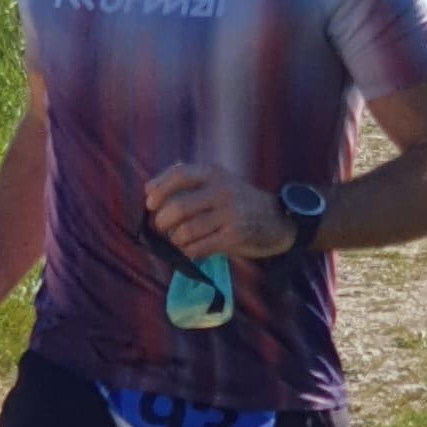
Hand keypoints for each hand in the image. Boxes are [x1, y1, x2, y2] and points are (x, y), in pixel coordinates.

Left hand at [145, 163, 295, 259]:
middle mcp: (222, 191)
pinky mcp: (234, 236)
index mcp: (214, 174)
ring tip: (177, 241)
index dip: (160, 188)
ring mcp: (229, 214)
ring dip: (175, 240)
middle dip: (162, 222)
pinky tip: (190, 250)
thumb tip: (149, 190)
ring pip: (186, 231)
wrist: (278, 219)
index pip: (180, 175)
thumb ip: (190, 183)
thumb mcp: (220, 182)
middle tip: (160, 229)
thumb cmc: (240, 202)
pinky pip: (199, 247)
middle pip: (178, 207)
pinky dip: (188, 252)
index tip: (149, 202)